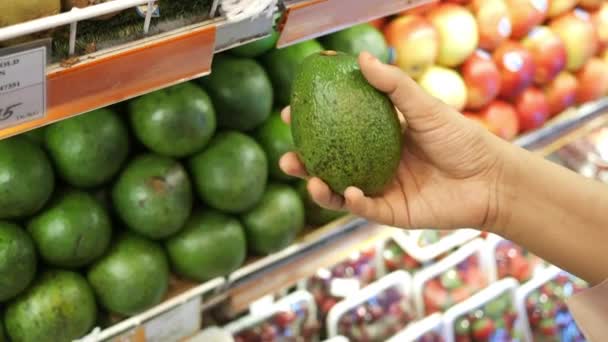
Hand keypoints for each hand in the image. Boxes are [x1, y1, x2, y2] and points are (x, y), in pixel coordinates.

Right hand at [280, 52, 508, 229]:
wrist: (489, 178)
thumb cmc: (461, 138)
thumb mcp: (425, 107)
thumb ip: (394, 85)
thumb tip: (361, 58)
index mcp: (377, 137)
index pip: (335, 129)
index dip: (309, 123)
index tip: (289, 111)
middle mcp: (373, 163)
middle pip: (329, 163)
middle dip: (303, 162)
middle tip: (287, 154)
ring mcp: (380, 188)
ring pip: (338, 190)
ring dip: (318, 187)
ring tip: (308, 177)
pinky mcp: (391, 211)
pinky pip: (364, 208)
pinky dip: (353, 201)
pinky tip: (350, 192)